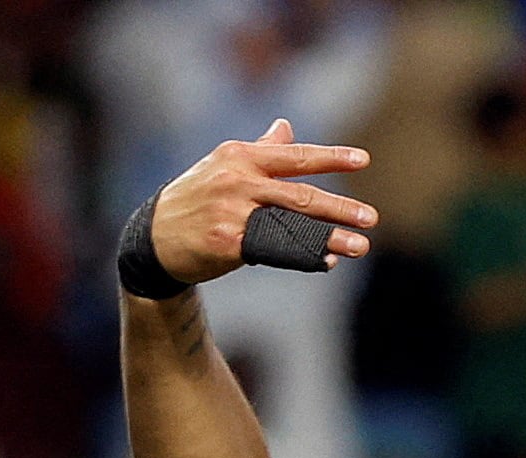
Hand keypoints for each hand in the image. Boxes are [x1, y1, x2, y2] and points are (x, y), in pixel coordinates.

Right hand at [150, 119, 376, 286]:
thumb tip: (286, 128)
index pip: (294, 156)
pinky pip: (275, 251)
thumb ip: (260, 149)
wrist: (155, 237)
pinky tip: (326, 261)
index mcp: (240, 157)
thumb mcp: (223, 165)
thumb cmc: (196, 198)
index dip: (330, 157)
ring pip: (292, 225)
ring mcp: (232, 212)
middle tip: (371, 217)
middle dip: (340, 207)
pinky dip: (303, 256)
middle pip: (300, 195)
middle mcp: (238, 181)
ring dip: (330, 237)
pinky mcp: (227, 242)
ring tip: (361, 246)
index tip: (362, 159)